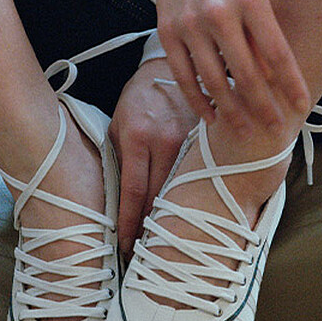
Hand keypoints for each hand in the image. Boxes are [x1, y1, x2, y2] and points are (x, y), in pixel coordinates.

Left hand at [109, 58, 196, 256]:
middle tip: (144, 253)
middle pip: (158, 197)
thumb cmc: (137, 100)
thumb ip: (117, 159)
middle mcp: (165, 140)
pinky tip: (186, 213)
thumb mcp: (117, 125)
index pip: (133, 191)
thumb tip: (117, 201)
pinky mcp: (204, 139)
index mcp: (137, 137)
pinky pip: (195, 175)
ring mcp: (189, 139)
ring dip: (171, 216)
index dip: (129, 222)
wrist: (166, 67)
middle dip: (150, 227)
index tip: (125, 245)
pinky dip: (189, 196)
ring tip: (164, 240)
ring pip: (179, 190)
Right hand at [154, 0, 310, 135]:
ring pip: (213, 80)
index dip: (291, 82)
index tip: (303, 105)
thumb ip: (262, 32)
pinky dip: (198, 100)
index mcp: (249, 0)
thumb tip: (273, 77)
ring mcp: (190, 25)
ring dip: (232, 111)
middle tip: (277, 129)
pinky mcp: (167, 33)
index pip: (276, 52)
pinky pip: (184, 76)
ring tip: (245, 131)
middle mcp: (219, 14)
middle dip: (264, 107)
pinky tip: (211, 116)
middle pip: (245, 73)